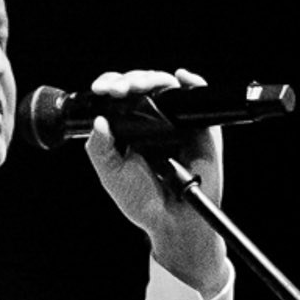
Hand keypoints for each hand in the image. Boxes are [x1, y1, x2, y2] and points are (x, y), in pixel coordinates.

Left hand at [86, 67, 226, 295]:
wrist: (173, 221)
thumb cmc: (142, 201)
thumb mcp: (111, 174)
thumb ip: (99, 149)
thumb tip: (98, 120)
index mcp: (129, 128)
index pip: (120, 96)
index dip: (111, 85)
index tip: (101, 90)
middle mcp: (153, 120)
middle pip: (143, 85)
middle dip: (129, 80)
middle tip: (118, 90)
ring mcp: (177, 122)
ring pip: (167, 86)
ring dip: (153, 78)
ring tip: (139, 85)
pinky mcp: (201, 128)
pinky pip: (198, 99)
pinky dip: (193, 82)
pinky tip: (181, 77)